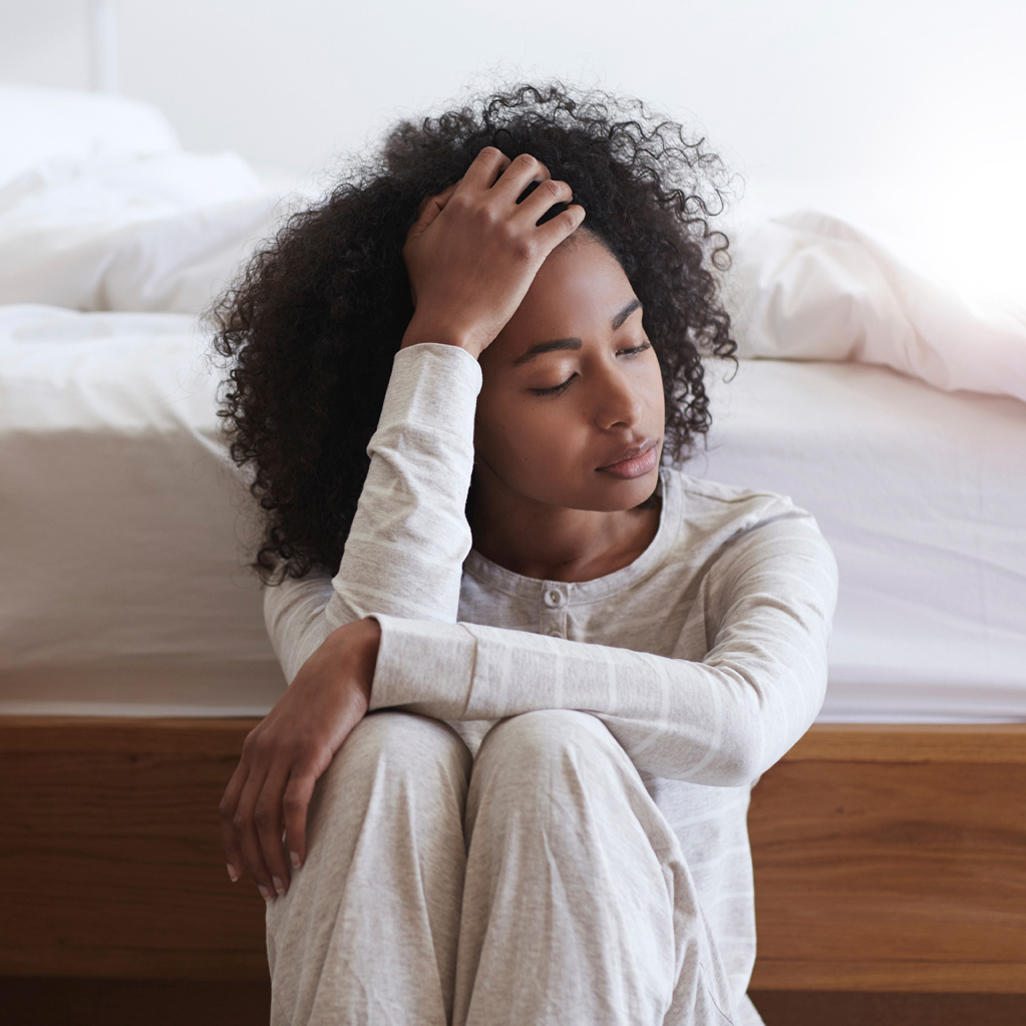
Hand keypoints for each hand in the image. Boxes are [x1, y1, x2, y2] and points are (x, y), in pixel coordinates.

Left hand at [219, 617, 381, 901]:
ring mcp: (282, 751)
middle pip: (241, 820)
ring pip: (262, 819)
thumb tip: (291, 789)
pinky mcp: (309, 751)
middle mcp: (260, 752)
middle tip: (268, 890)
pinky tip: (302, 856)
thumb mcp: (299, 729)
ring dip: (271, 857)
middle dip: (251, 861)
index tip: (238, 874)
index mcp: (254, 749)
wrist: (347, 662)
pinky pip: (292, 804)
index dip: (230, 844)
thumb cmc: (330, 699)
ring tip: (284, 883)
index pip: (229, 807)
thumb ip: (288, 756)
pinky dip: (294, 835)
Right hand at [401, 146, 585, 356]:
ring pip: (550, 189)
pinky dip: (575, 214)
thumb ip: (429, 211)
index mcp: (461, 201)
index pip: (490, 158)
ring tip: (564, 197)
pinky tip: (576, 215)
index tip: (511, 177)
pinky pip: (564, 221)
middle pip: (525, 165)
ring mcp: (511, 229)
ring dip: (561, 189)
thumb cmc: (430, 289)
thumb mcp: (415, 242)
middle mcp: (488, 208)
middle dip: (537, 171)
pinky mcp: (531, 253)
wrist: (449, 324)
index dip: (505, 162)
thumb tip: (450, 192)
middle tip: (541, 185)